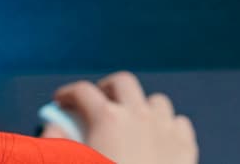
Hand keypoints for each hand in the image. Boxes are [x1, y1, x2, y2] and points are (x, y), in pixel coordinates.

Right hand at [46, 71, 196, 163]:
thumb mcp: (73, 161)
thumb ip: (56, 144)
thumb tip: (53, 127)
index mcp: (107, 119)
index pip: (82, 91)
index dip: (67, 94)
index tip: (62, 103)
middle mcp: (139, 116)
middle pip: (123, 83)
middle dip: (106, 89)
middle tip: (96, 102)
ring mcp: (166, 131)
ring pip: (156, 101)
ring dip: (140, 106)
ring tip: (130, 121)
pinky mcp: (186, 149)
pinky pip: (179, 123)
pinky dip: (167, 125)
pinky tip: (158, 139)